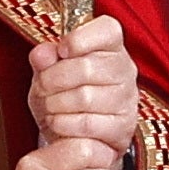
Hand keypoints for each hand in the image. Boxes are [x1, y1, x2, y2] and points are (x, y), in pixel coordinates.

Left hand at [27, 15, 137, 169]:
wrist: (78, 139)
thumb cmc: (66, 95)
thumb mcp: (48, 72)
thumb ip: (44, 59)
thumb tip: (41, 54)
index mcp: (111, 47)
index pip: (108, 30)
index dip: (80, 38)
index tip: (62, 50)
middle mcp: (125, 70)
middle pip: (87, 67)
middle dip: (53, 79)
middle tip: (42, 86)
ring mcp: (127, 100)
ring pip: (84, 98)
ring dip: (55, 104)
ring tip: (48, 106)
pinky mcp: (123, 128)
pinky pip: (86, 124)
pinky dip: (63, 124)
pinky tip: (58, 122)